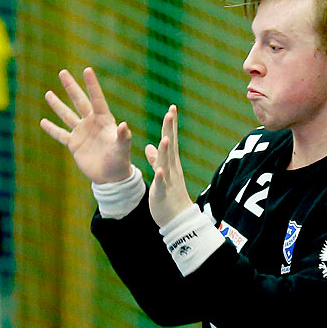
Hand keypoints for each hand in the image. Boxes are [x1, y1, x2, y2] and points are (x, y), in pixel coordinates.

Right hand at [40, 67, 133, 183]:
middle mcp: (91, 123)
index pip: (96, 99)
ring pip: (67, 115)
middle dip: (71, 87)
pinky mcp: (74, 144)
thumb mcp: (122, 148)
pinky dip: (51, 129)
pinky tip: (42, 121)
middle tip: (62, 72)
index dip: (92, 85)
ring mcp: (81, 133)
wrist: (110, 177)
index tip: (87, 69)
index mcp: (103, 120)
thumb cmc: (120, 161)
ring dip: (57, 105)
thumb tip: (124, 125)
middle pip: (79, 101)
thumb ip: (123, 136)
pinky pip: (60, 135)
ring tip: (48, 93)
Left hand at [145, 104, 194, 227]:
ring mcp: (168, 181)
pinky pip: (161, 185)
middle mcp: (171, 169)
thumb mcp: (161, 174)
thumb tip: (149, 146)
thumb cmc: (169, 196)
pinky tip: (159, 171)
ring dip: (165, 151)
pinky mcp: (162, 194)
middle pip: (170, 146)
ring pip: (166, 163)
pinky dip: (160, 177)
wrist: (177, 220)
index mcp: (170, 163)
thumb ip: (155, 160)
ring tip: (165, 137)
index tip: (172, 107)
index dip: (171, 124)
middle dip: (170, 129)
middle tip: (170, 112)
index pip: (171, 140)